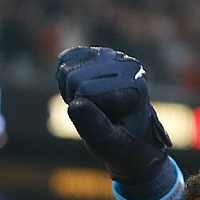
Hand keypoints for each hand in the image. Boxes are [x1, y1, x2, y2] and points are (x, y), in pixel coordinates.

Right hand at [56, 46, 173, 183]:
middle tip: (97, 115)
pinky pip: (65, 60)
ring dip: (70, 90)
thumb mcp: (111, 146)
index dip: (84, 113)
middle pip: (73, 76)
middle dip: (75, 100)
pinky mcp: (99, 54)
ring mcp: (113, 56)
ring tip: (92, 105)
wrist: (134, 138)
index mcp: (134, 86)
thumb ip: (96, 127)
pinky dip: (66, 79)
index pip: (84, 90)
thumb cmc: (124, 146)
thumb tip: (75, 105)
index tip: (104, 124)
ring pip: (66, 66)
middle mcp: (127, 65)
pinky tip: (84, 92)